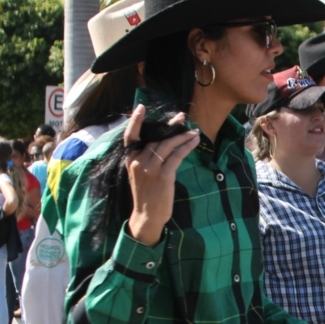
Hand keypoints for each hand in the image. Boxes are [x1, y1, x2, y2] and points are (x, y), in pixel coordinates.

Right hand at [123, 105, 199, 246]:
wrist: (146, 216)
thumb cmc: (146, 195)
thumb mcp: (139, 174)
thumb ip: (145, 158)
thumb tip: (161, 141)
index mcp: (130, 160)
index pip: (130, 136)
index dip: (135, 121)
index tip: (141, 107)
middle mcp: (138, 161)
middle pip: (156, 137)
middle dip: (171, 126)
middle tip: (182, 117)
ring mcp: (150, 169)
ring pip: (168, 145)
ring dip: (183, 135)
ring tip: (194, 131)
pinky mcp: (164, 176)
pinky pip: (177, 156)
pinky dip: (187, 146)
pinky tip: (194, 141)